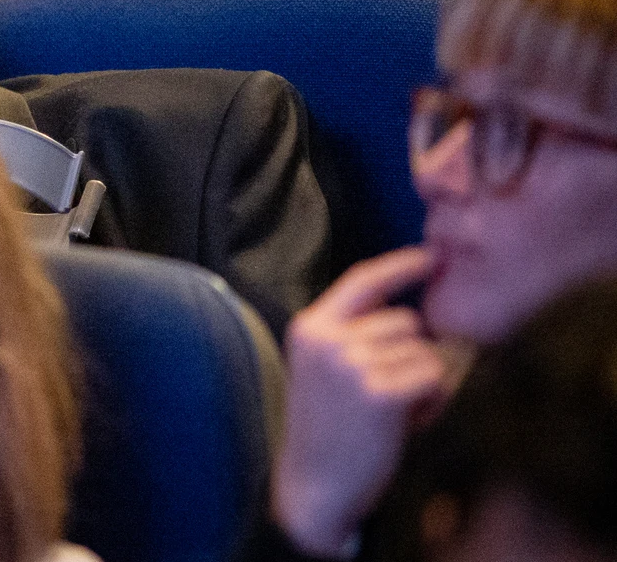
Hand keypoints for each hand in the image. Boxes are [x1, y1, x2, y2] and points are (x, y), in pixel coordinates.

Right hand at [274, 247, 455, 555]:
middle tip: (386, 392)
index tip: (431, 258)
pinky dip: (431, 402)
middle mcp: (328, 339)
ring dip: (422, 381)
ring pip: (424, 351)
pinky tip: (402, 423)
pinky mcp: (379, 393)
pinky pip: (433, 378)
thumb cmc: (327, 427)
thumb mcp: (325, 368)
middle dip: (411, 354)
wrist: (314, 485)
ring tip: (391, 411)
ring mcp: (352, 364)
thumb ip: (355, 333)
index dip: (400, 266)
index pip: (362, 280)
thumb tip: (410, 309)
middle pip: (405, 320)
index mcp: (310, 328)